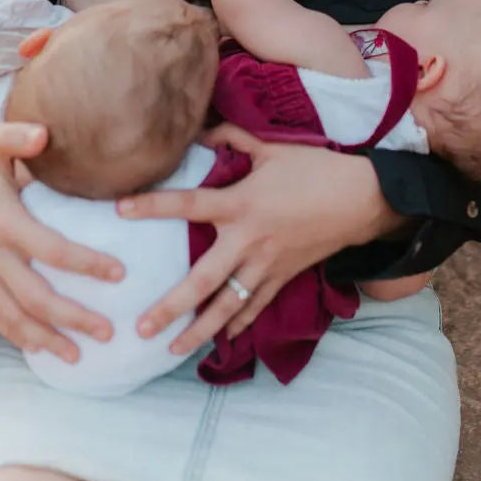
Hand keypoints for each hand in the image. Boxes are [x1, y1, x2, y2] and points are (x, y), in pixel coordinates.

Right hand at [0, 123, 125, 361]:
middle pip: (36, 296)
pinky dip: (17, 335)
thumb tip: (45, 133)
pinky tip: (40, 349)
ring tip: (78, 357)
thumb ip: (19, 136)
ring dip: (46, 339)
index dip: (86, 264)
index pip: (51, 250)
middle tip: (107, 332)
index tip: (119, 273)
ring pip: (13, 316)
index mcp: (3, 220)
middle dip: (72, 318)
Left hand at [116, 124, 401, 354]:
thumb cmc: (315, 168)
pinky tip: (219, 338)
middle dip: (170, 306)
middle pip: (202, 280)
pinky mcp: (283, 277)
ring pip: (226, 305)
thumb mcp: (272, 148)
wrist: (361, 199)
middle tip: (140, 328)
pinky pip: (254, 306)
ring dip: (197, 330)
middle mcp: (248, 241)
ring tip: (169, 350)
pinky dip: (236, 323)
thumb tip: (201, 130)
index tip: (119, 210)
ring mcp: (266, 265)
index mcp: (241, 204)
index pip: (188, 205)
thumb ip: (233, 139)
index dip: (153, 206)